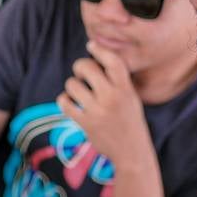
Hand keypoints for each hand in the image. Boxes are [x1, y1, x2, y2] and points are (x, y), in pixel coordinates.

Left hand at [57, 40, 151, 165]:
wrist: (132, 151)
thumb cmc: (129, 120)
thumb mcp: (131, 97)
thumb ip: (117, 80)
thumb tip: (94, 56)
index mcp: (126, 89)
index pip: (112, 61)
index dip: (99, 50)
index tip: (91, 45)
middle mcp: (112, 98)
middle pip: (86, 67)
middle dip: (80, 66)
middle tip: (82, 73)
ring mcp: (98, 111)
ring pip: (72, 84)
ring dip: (72, 85)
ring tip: (78, 91)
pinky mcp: (85, 124)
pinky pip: (64, 103)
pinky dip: (64, 100)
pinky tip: (70, 102)